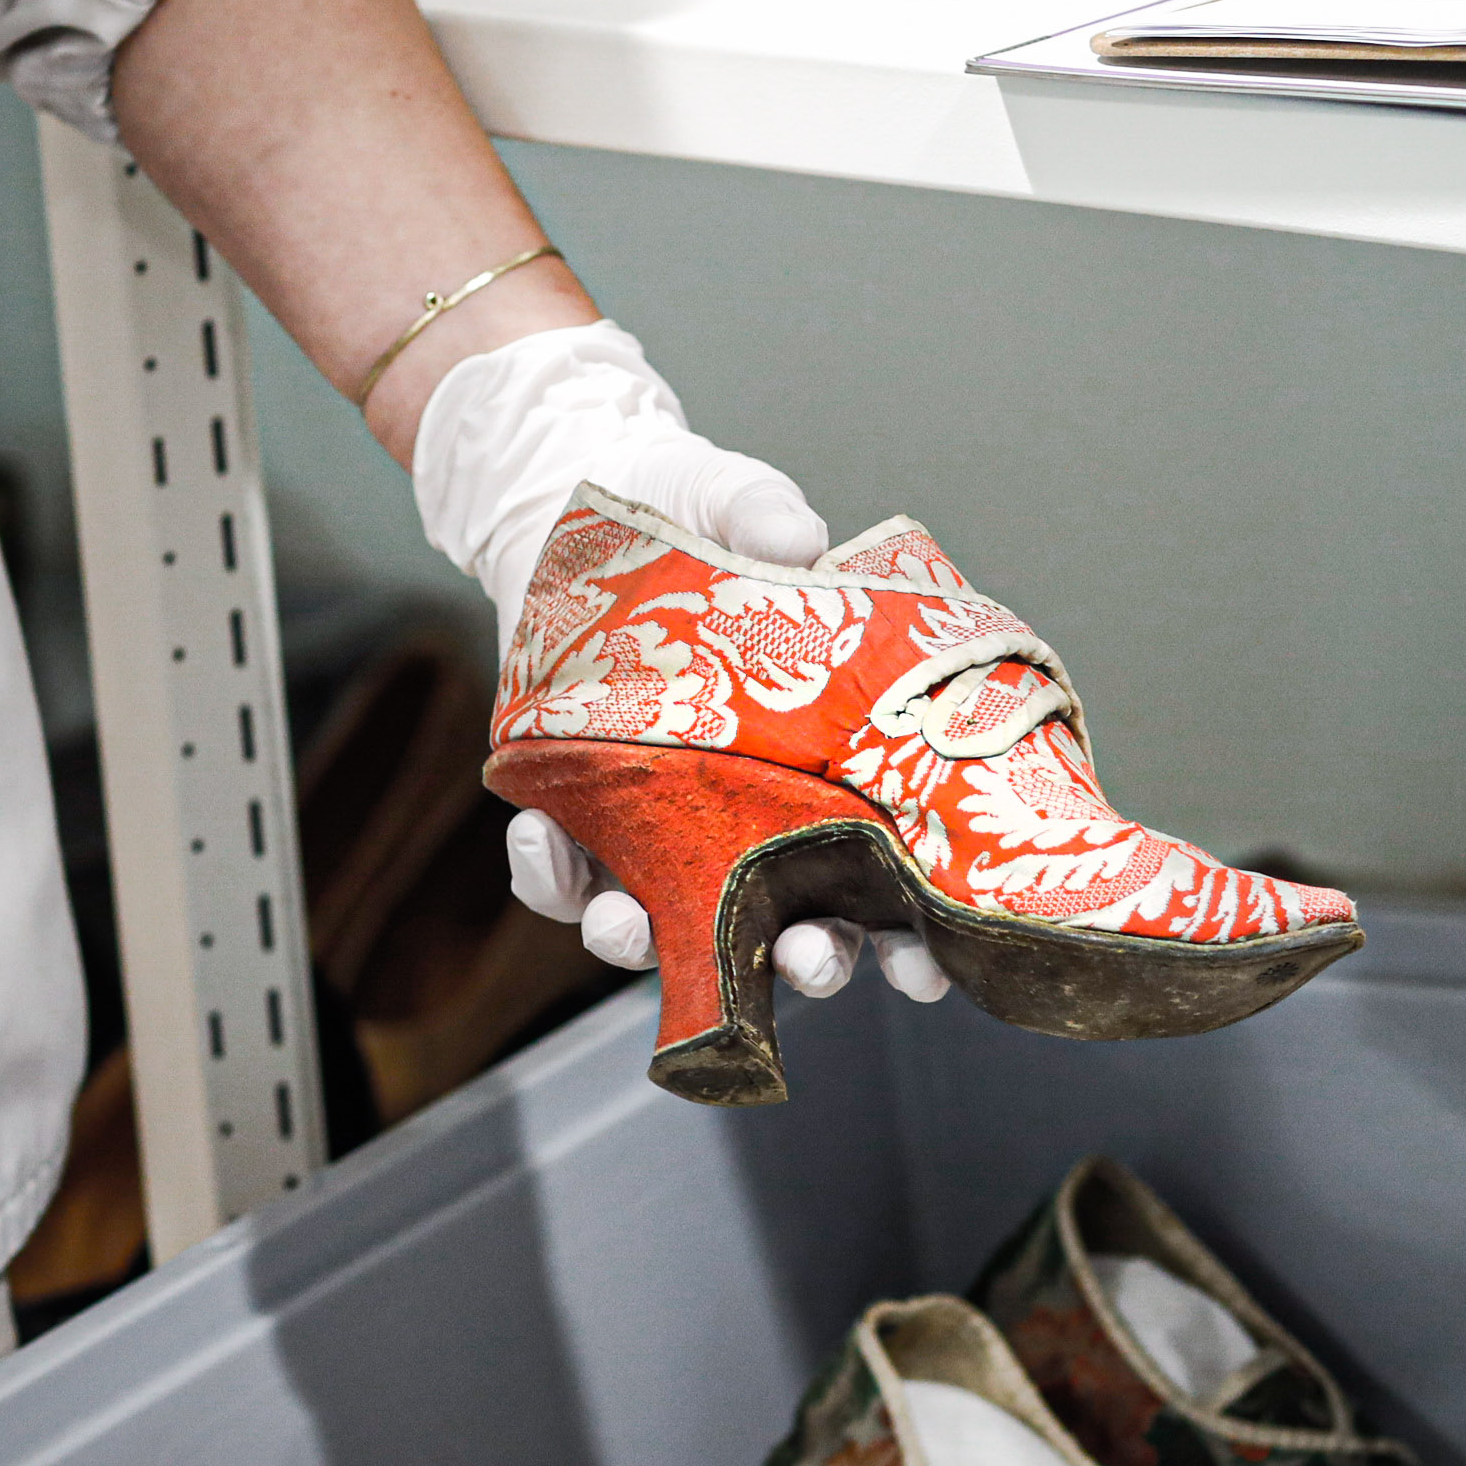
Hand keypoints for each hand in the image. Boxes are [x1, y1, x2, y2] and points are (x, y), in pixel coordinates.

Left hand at [415, 323, 945, 1007]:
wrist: (579, 511)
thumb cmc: (687, 517)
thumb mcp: (734, 502)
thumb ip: (766, 517)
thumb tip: (798, 541)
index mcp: (826, 760)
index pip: (887, 873)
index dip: (910, 934)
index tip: (925, 963)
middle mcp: (753, 812)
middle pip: (793, 927)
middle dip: (803, 961)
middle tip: (802, 957)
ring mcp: (668, 824)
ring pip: (670, 926)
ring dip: (647, 945)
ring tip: (625, 924)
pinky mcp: (584, 814)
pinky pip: (564, 879)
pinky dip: (550, 877)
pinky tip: (541, 835)